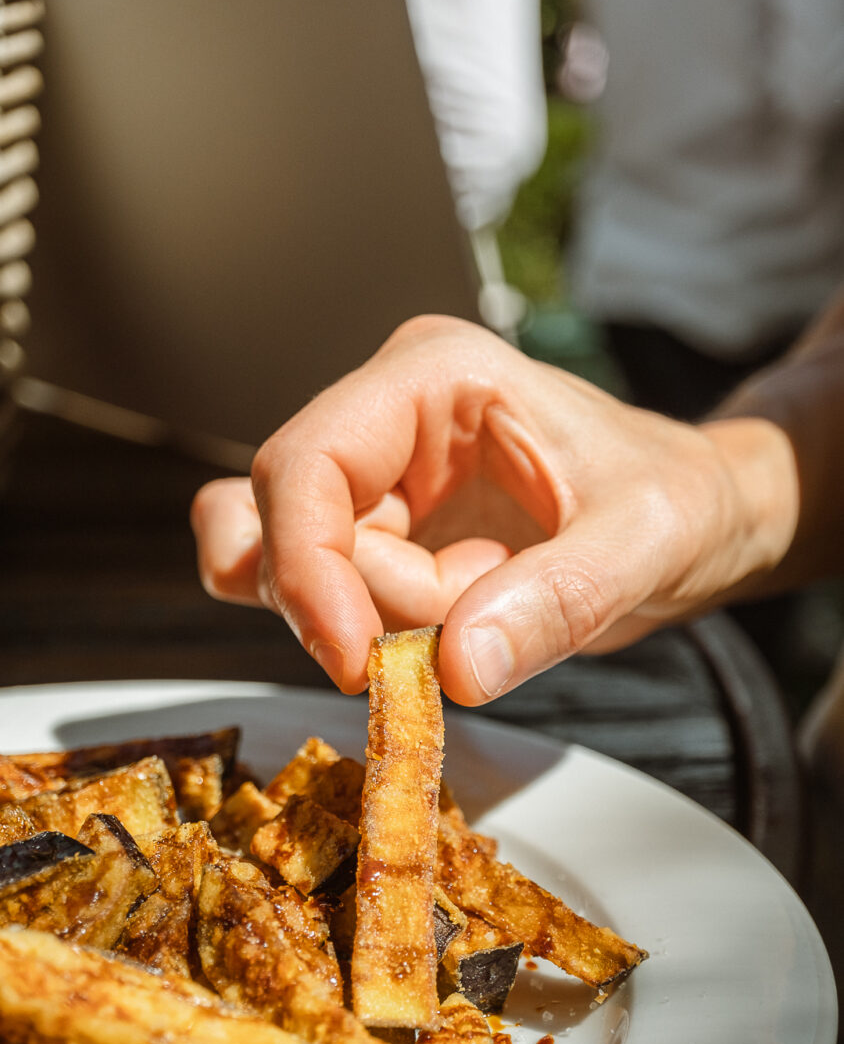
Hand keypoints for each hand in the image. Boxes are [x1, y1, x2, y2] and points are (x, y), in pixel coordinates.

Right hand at [191, 316, 797, 703]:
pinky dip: (354, 632)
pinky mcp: (374, 535)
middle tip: (470, 625)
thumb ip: (559, 600)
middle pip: (294, 530)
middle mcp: (384, 418)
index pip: (306, 463)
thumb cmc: (675, 499)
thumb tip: (457, 668)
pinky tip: (442, 622)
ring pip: (293, 571)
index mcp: (433, 375)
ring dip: (374, 621)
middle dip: (371, 607)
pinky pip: (309, 591)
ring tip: (476, 607)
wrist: (693, 518)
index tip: (355, 661)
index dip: (306, 566)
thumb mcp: (647, 542)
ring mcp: (372, 479)